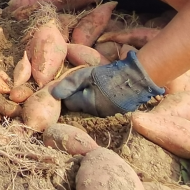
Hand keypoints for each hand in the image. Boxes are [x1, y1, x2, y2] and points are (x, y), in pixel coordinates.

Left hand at [50, 51, 164, 116]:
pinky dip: (97, 100)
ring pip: (88, 108)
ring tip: (92, 86)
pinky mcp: (115, 113)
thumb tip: (52, 94)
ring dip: (86, 99)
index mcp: (87, 104)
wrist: (137, 78)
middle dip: (75, 97)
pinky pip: (99, 108)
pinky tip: (102, 91)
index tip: (68, 85)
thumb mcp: (86, 75)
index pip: (67, 104)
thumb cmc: (109, 74)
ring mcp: (106, 115)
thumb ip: (69, 84)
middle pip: (77, 108)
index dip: (65, 93)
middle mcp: (96, 114)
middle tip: (80, 85)